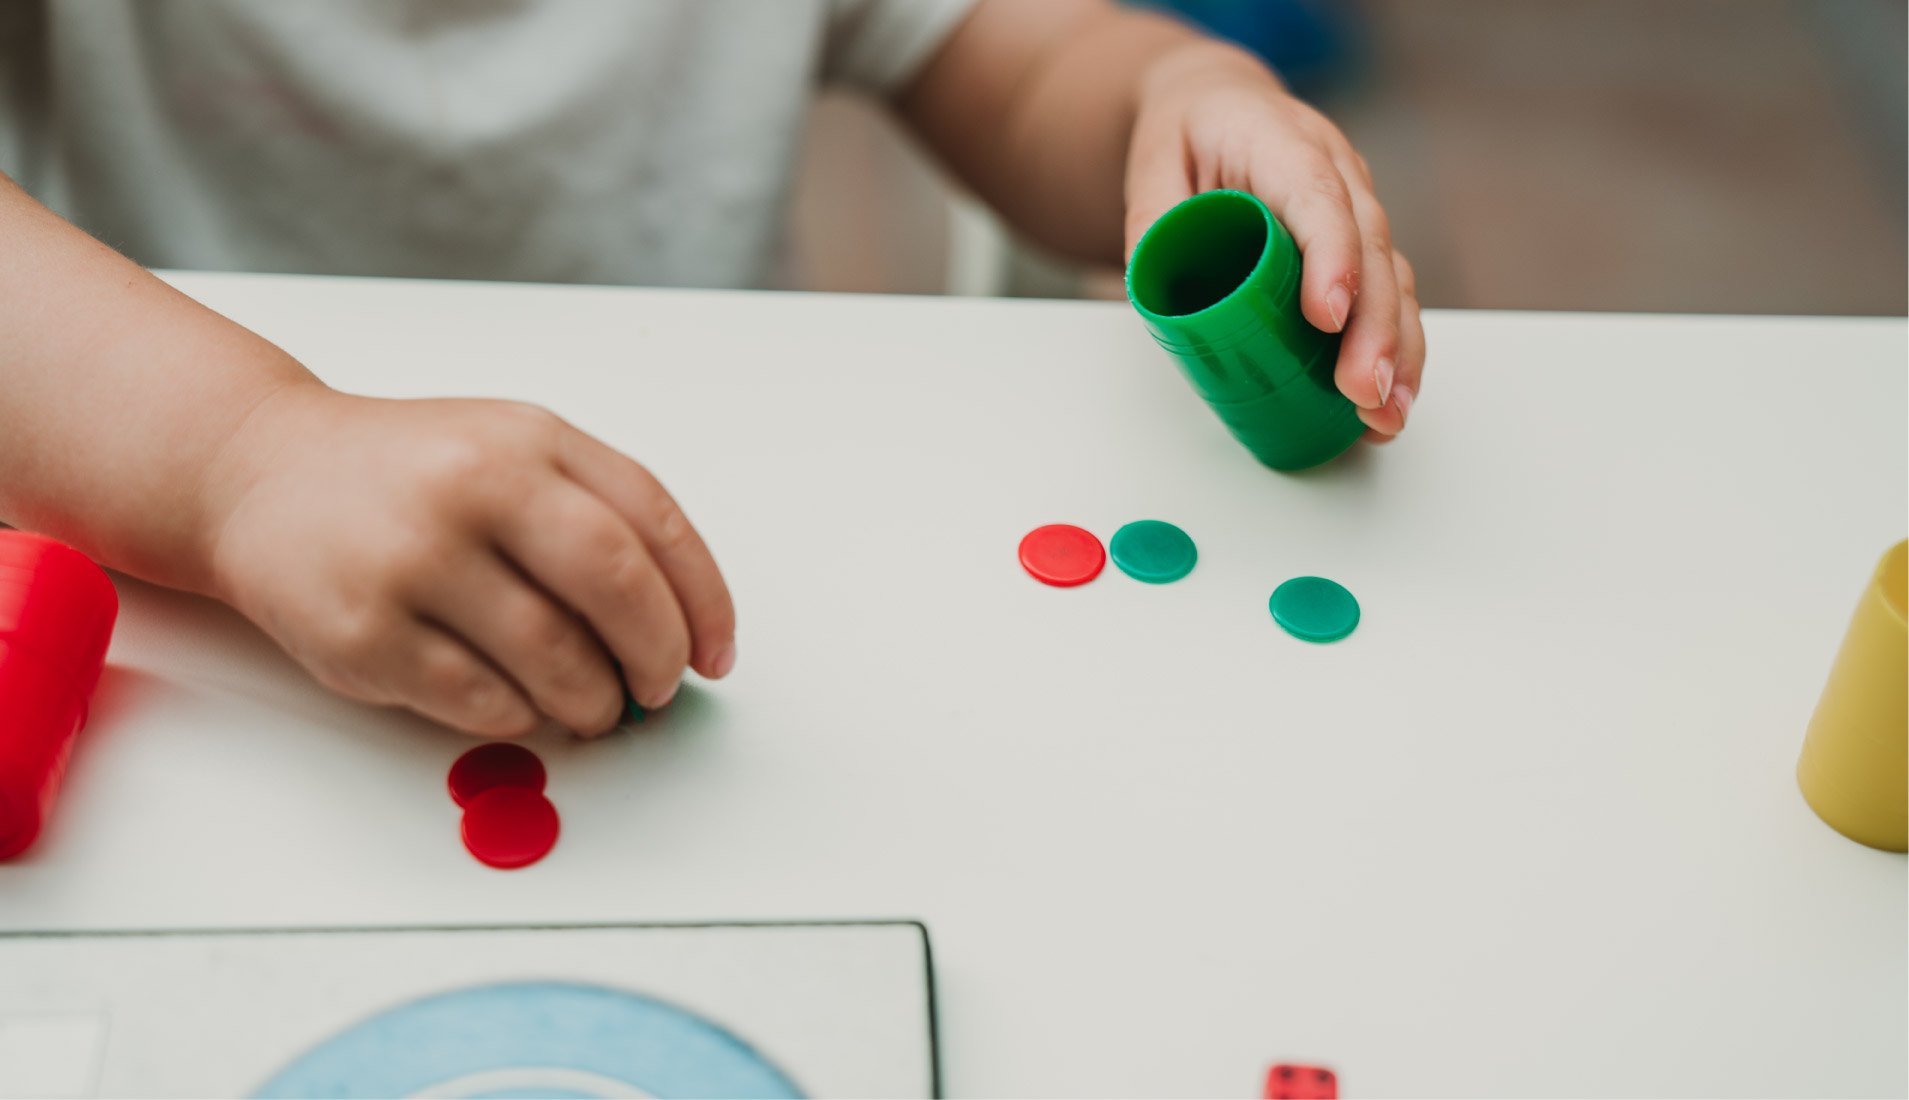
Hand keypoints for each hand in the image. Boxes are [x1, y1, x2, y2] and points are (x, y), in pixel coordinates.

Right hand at [200, 384, 735, 736]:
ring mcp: (413, 560)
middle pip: (616, 587)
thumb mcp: (511, 451)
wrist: (258, 473)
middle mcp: (472, 486)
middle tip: (658, 689)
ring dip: (593, 701)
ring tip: (590, 703)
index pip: (655, 522)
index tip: (715, 654)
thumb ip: (598, 515)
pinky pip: (482, 703)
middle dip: (657, 656)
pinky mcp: (362, 633)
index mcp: (529, 439)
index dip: (703, 600)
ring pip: (555, 660)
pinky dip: (521, 716)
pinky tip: (519, 702)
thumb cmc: (408, 474)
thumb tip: (683, 626)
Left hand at [1125, 43, 1422, 439]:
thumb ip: (1153, 222)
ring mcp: (1356, 209)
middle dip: (1374, 328)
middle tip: (1362, 391)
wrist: (1217, 106)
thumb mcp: (1150, 164)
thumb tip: (1155, 295)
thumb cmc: (1186, 134)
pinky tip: (1388, 401)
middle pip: (1369, 248)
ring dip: (1397, 351)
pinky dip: (1396, 351)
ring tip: (1384, 415)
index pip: (1317, 197)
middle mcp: (1336, 170)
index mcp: (1280, 140)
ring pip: (1391, 278)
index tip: (1327, 316)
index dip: (1331, 257)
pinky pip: (1389, 296)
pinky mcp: (1360, 247)